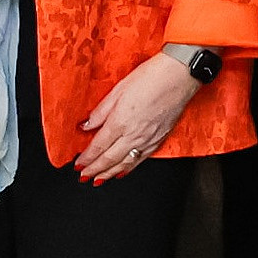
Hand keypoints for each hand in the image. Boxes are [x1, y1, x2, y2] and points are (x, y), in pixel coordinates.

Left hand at [76, 48, 203, 182]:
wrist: (179, 77)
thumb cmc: (150, 78)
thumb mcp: (117, 90)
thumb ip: (100, 112)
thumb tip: (85, 125)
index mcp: (120, 121)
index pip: (98, 146)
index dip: (87, 158)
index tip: (78, 164)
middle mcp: (134, 135)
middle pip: (110, 159)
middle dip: (94, 170)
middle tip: (83, 176)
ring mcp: (148, 139)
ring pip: (125, 163)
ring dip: (110, 174)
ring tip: (99, 180)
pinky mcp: (159, 139)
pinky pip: (141, 159)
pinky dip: (129, 168)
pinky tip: (123, 171)